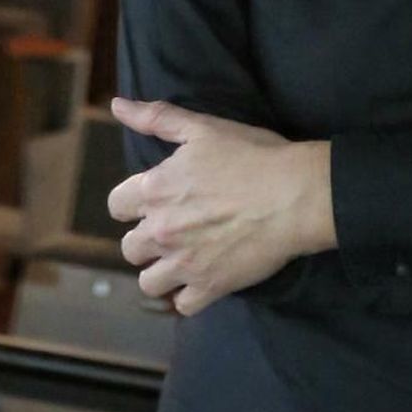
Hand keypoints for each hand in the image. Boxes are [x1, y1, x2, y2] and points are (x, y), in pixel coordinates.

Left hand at [107, 98, 333, 315]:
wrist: (295, 195)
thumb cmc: (252, 156)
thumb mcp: (202, 128)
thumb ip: (156, 118)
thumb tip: (117, 105)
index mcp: (155, 190)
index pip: (117, 206)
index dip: (131, 203)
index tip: (152, 202)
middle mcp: (161, 231)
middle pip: (130, 248)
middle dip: (146, 240)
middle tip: (172, 232)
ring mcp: (184, 264)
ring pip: (149, 283)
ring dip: (161, 273)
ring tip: (182, 261)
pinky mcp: (210, 287)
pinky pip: (182, 305)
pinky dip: (189, 297)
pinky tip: (202, 281)